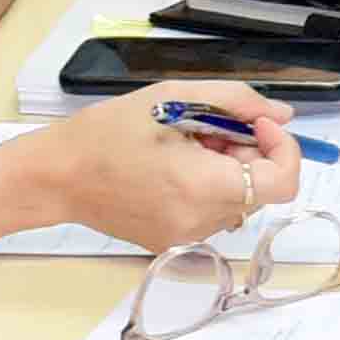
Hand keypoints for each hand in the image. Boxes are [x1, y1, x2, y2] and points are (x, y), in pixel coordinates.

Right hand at [32, 83, 297, 246]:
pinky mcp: (172, 242)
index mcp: (202, 186)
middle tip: (208, 127)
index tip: (257, 123)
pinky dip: (206, 187)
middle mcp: (200, 221)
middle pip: (259, 189)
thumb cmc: (106, 133)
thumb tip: (282, 116)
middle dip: (248, 153)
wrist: (57, 176)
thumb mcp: (172, 97)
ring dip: (227, 170)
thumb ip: (235, 102)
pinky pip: (211, 212)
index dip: (282, 147)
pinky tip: (173, 166)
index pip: (282, 182)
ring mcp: (186, 237)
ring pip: (237, 200)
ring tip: (184, 145)